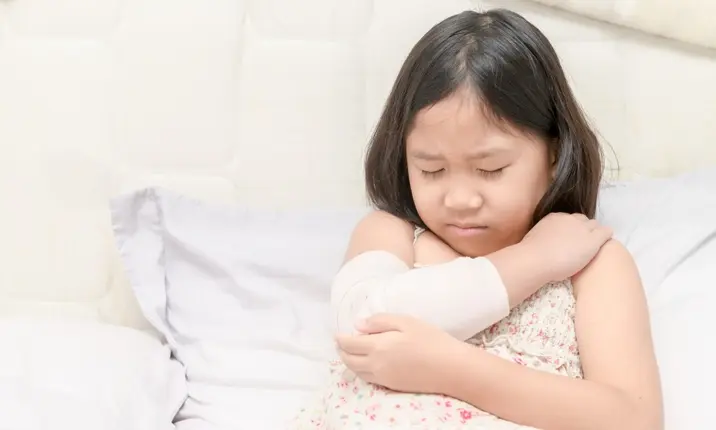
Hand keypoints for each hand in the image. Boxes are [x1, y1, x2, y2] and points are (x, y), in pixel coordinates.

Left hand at [335, 313, 459, 393]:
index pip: (349, 344)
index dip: (340, 338)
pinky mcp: (392, 386)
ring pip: (357, 372)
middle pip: (349, 360)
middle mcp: (376, 365)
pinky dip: (361, 371)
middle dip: (341, 351)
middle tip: (341, 343)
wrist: (451, 369)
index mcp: (377, 346)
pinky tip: (366, 364)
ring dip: (349, 362)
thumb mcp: (406, 321)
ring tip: (350, 353)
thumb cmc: (431, 340)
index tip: (337, 334)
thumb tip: (358, 325)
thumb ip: (379, 322)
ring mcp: (383, 378)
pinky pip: (368, 379)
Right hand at [522, 212, 612, 281]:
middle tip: (581, 243)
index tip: (570, 239)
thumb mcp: (535, 238)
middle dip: (584, 229)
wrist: (536, 260)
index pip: (569, 219)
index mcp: (554, 217)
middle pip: (583, 220)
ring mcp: (582, 228)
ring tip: (592, 245)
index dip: (572, 229)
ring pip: (595, 225)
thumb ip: (544, 236)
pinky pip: (606, 232)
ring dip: (594, 233)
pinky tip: (604, 244)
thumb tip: (545, 242)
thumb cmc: (530, 255)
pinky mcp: (592, 239)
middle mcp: (570, 219)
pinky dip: (606, 236)